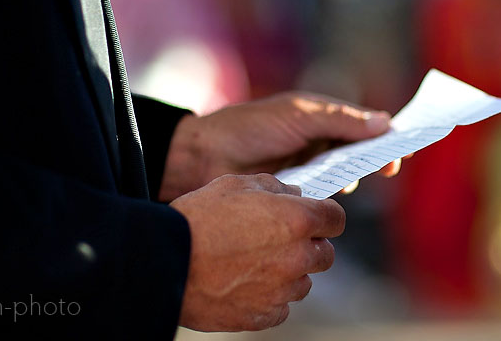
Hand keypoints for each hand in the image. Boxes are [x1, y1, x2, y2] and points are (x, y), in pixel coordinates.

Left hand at [158, 92, 394, 200]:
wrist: (203, 157)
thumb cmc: (250, 127)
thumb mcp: (299, 116)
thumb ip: (341, 120)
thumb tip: (386, 122)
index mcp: (319, 116)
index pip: (362, 123)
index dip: (386, 133)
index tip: (410, 143)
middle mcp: (316, 141)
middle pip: (359, 150)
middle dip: (377, 156)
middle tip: (391, 167)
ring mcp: (307, 166)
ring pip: (345, 173)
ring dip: (354, 175)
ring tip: (353, 178)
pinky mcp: (296, 191)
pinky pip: (325, 193)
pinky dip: (334, 193)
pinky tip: (335, 193)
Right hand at [171, 173, 343, 330]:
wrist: (164, 262)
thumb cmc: (198, 219)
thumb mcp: (236, 184)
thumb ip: (274, 187)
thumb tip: (294, 195)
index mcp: (296, 220)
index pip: (336, 219)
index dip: (325, 216)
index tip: (315, 217)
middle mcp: (296, 257)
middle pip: (326, 255)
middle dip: (309, 246)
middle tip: (280, 240)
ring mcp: (281, 290)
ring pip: (303, 282)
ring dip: (289, 273)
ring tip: (255, 262)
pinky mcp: (263, 315)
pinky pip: (280, 307)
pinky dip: (269, 298)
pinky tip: (245, 284)